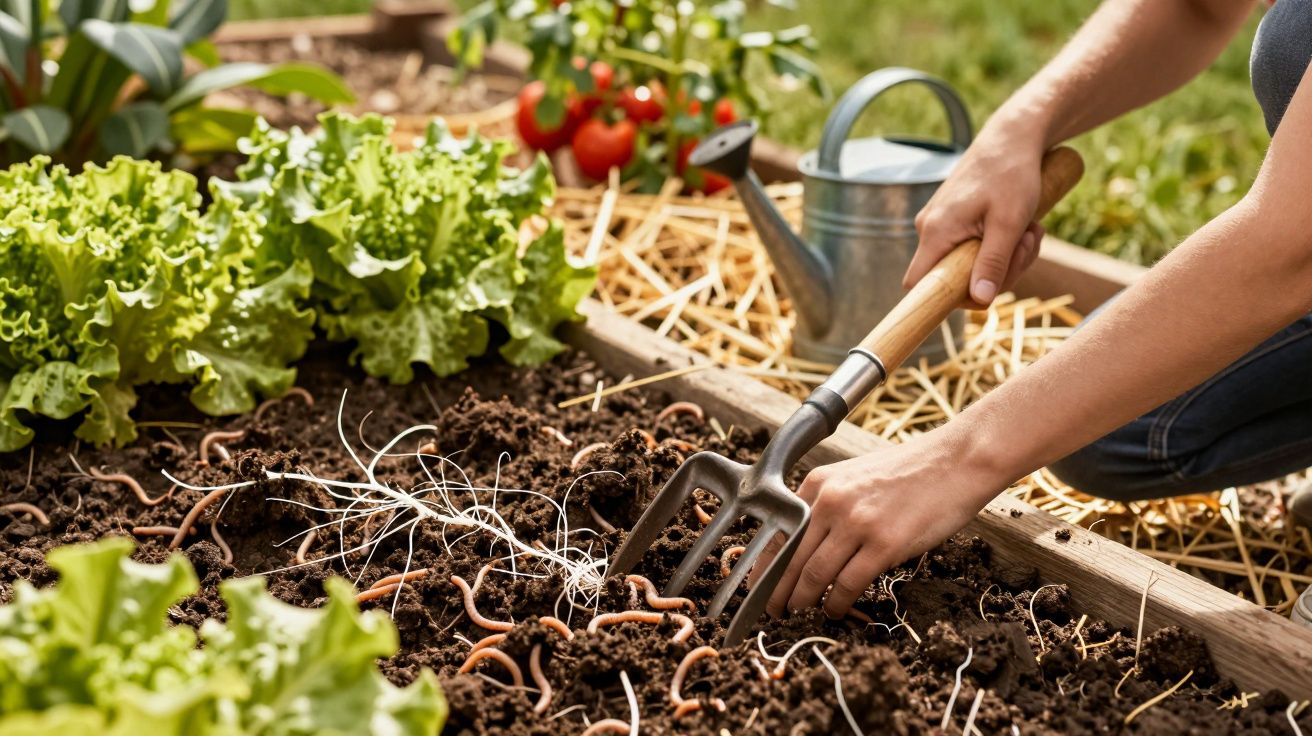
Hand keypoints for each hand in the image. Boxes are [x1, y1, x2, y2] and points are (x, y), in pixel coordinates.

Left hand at [751, 428, 1009, 618]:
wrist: (955, 462)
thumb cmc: (907, 472)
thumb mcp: (853, 476)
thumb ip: (826, 503)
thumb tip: (802, 543)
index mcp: (818, 483)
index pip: (778, 532)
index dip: (764, 565)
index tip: (759, 585)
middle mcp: (830, 501)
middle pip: (790, 558)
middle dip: (778, 590)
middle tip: (775, 609)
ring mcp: (857, 523)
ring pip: (814, 575)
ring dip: (804, 600)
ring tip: (802, 611)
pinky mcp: (884, 544)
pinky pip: (848, 584)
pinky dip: (837, 603)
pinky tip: (836, 609)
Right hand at [905, 125, 1047, 307]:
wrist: (1013, 136)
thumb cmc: (1011, 173)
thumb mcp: (1009, 223)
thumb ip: (993, 263)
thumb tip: (980, 300)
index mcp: (935, 232)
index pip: (917, 285)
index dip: (941, 300)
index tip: (980, 295)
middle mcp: (929, 229)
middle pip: (953, 278)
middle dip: (997, 271)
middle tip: (1027, 245)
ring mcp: (940, 223)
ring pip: (968, 262)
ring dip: (1005, 256)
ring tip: (1029, 230)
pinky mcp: (954, 218)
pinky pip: (972, 246)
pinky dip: (999, 243)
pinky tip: (1019, 226)